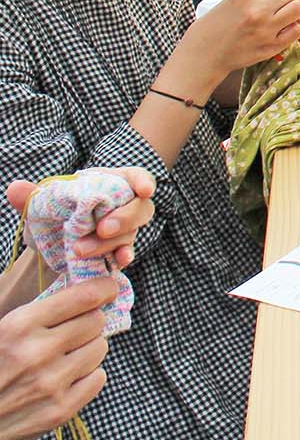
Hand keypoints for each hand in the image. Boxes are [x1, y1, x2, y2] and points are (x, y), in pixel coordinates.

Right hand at [0, 279, 113, 439]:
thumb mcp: (1, 332)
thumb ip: (37, 314)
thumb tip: (84, 295)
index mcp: (19, 326)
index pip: (84, 297)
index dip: (102, 290)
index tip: (108, 289)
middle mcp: (38, 352)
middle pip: (96, 322)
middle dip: (89, 322)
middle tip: (75, 330)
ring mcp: (51, 383)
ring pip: (99, 348)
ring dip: (88, 349)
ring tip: (65, 357)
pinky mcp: (60, 411)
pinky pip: (98, 378)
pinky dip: (88, 376)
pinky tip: (66, 378)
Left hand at [5, 169, 155, 273]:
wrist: (53, 236)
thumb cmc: (55, 210)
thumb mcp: (43, 201)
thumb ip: (31, 194)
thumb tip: (15, 188)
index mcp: (110, 183)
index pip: (135, 177)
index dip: (144, 181)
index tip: (145, 190)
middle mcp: (123, 204)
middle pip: (140, 207)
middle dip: (125, 218)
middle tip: (103, 228)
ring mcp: (123, 228)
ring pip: (131, 233)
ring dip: (110, 243)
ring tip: (80, 250)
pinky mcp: (117, 249)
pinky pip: (127, 251)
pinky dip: (124, 256)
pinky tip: (118, 262)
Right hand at [171, 0, 299, 84]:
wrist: (203, 54)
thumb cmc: (214, 27)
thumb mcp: (230, 1)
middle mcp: (257, 11)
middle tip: (281, 5)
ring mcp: (266, 29)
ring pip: (298, 9)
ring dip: (294, 11)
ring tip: (284, 16)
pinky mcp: (271, 46)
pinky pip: (296, 30)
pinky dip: (293, 28)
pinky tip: (283, 30)